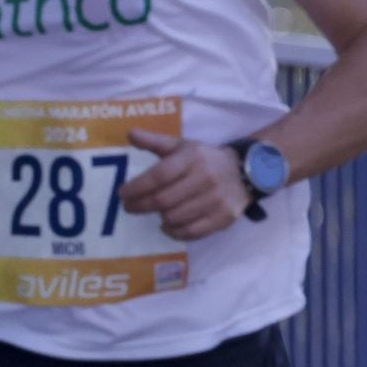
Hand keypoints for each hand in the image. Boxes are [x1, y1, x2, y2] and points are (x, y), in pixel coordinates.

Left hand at [118, 131, 249, 239]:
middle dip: (140, 205)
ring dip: (159, 218)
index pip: (158, 176)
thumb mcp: (182, 146)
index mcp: (192, 158)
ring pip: (175, 218)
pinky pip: (191, 232)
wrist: (244, 173)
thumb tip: (130, 134)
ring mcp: (215, 200)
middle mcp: (204, 178)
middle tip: (129, 207)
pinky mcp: (222, 218)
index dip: (136, 188)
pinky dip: (174, 232)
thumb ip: (155, 142)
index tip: (122, 193)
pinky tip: (168, 225)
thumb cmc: (205, 159)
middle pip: (163, 200)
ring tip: (156, 211)